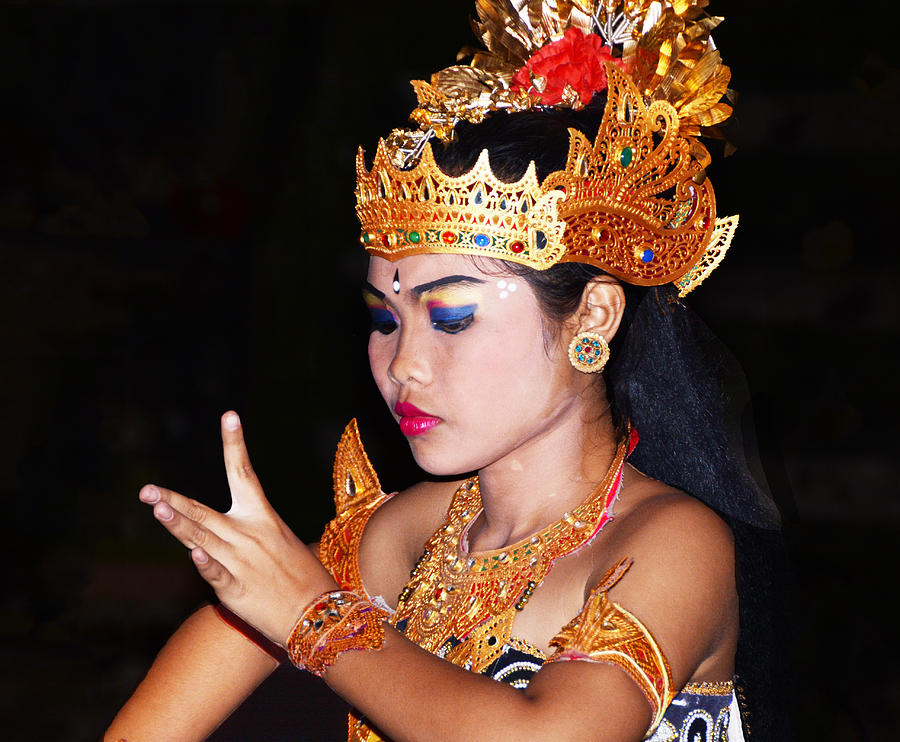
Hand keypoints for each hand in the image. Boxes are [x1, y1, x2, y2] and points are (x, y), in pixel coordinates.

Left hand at [139, 411, 337, 645]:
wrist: (319, 613)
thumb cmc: (301, 577)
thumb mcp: (281, 543)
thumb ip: (250, 534)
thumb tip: (226, 531)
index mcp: (263, 517)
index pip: (243, 473)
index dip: (234, 443)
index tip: (229, 415)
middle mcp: (248, 534)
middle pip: (204, 512)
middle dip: (173, 501)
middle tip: (146, 491)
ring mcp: (241, 562)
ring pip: (202, 539)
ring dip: (178, 524)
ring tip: (157, 508)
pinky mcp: (237, 590)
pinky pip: (217, 574)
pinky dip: (206, 564)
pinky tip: (194, 555)